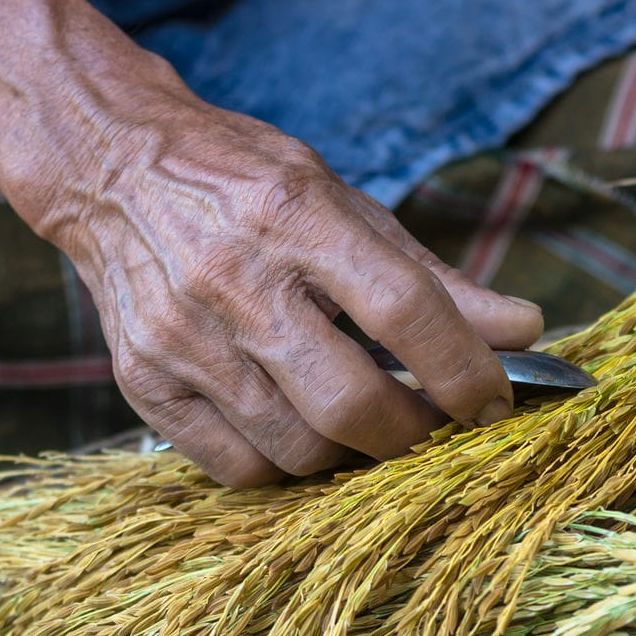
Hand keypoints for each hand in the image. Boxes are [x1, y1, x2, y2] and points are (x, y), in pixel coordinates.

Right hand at [23, 75, 543, 486]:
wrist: (111, 167)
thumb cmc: (247, 182)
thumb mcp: (343, 202)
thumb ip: (432, 275)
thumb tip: (524, 330)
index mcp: (294, 215)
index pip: (401, 308)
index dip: (463, 366)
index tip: (494, 400)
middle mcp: (232, 278)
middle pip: (349, 402)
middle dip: (414, 433)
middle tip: (433, 425)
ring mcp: (180, 337)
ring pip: (296, 450)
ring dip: (353, 455)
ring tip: (368, 426)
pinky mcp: (141, 381)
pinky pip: (236, 468)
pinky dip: (287, 466)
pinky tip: (302, 430)